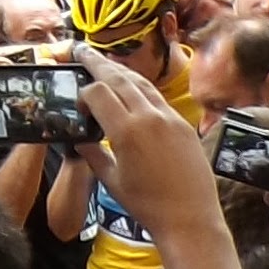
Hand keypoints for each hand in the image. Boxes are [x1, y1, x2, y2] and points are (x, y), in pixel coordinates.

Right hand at [73, 44, 219, 243]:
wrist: (190, 219)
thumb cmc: (146, 204)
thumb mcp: (110, 179)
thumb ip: (92, 152)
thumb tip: (80, 137)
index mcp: (126, 131)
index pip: (97, 92)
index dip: (84, 94)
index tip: (78, 106)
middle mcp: (148, 117)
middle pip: (118, 78)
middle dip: (97, 63)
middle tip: (81, 50)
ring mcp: (169, 117)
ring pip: (140, 83)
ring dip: (120, 71)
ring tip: (105, 62)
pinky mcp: (183, 123)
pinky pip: (157, 97)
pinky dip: (140, 88)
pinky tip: (132, 88)